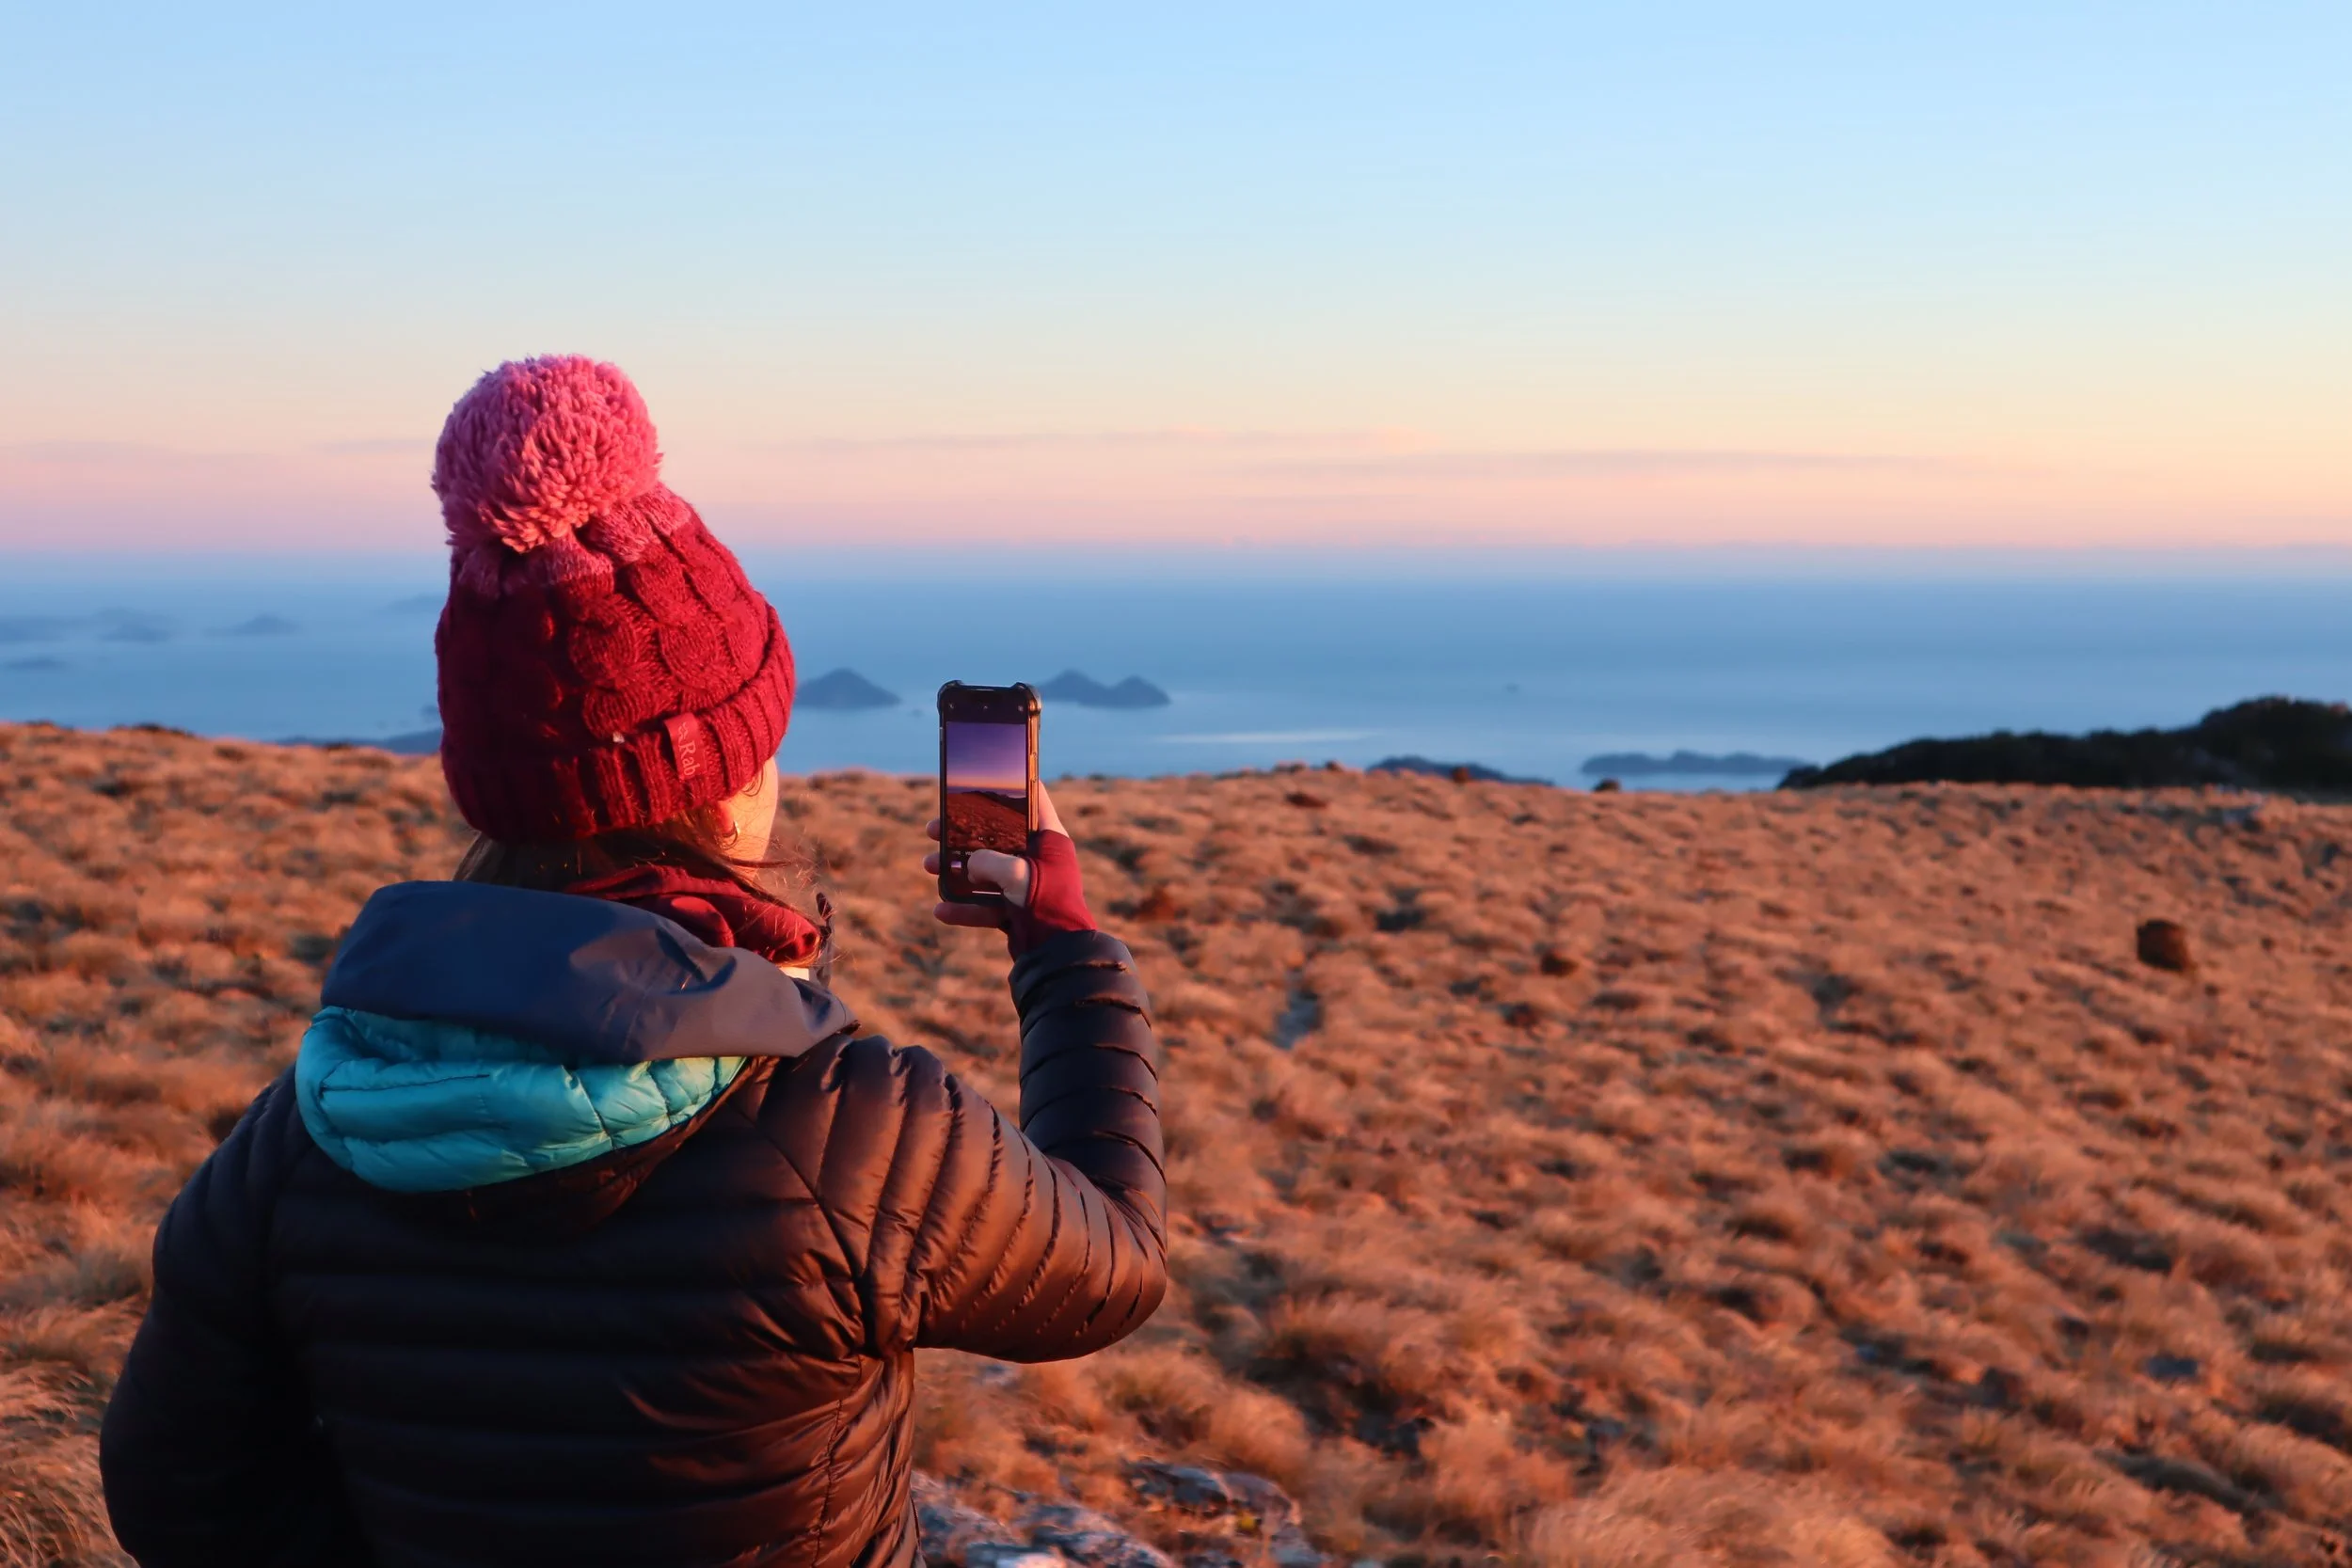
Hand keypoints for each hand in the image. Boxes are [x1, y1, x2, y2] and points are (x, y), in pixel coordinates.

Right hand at [924, 782, 1094, 953]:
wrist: (1059, 953)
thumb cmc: (1046, 903)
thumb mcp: (1014, 873)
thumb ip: (986, 861)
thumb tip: (969, 865)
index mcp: (1050, 840)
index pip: (1034, 801)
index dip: (1012, 786)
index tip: (985, 777)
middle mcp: (1040, 860)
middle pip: (998, 838)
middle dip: (963, 836)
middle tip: (935, 829)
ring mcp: (1028, 887)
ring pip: (986, 873)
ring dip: (956, 871)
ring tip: (928, 866)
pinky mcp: (1018, 912)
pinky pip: (986, 906)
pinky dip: (965, 908)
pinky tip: (941, 910)